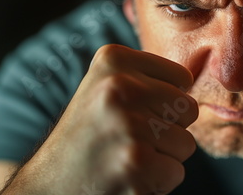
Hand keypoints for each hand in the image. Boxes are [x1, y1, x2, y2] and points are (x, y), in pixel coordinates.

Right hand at [3, 44, 197, 194]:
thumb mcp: (107, 85)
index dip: (166, 102)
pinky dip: (157, 183)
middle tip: (129, 138)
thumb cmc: (90, 133)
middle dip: (168, 131)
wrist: (49, 183)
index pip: (182, 78)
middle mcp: (119, 86)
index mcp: (114, 59)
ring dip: (162, 158)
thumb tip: (192, 78)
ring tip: (124, 156)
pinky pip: (176, 173)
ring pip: (186, 143)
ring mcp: (127, 125)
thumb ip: (147, 74)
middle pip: (189, 110)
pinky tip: (125, 177)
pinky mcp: (135, 163)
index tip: (132, 112)